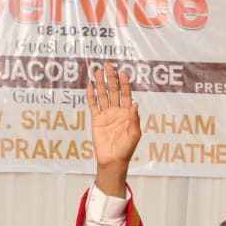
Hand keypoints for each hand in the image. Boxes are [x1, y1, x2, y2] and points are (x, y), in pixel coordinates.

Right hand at [87, 66, 140, 196]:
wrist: (113, 160)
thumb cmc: (127, 149)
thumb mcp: (134, 134)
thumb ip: (134, 119)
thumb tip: (135, 103)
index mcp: (128, 113)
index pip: (126, 94)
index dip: (124, 83)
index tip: (123, 72)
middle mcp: (116, 111)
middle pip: (114, 91)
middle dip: (112, 79)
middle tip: (109, 66)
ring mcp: (106, 115)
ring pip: (103, 95)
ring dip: (100, 84)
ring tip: (98, 71)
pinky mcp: (96, 120)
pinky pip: (93, 105)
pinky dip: (91, 96)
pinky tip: (90, 86)